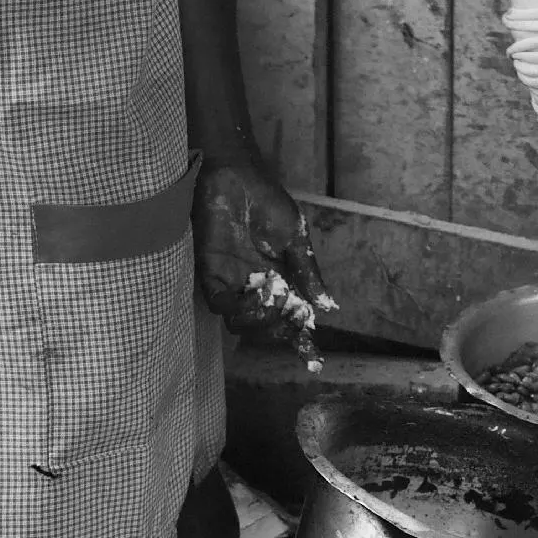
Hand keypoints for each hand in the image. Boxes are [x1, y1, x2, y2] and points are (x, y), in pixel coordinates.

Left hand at [190, 157, 334, 364]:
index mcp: (281, 278)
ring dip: (256, 318)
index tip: (313, 361)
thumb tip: (327, 306)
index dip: (301, 340)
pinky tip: (244, 295)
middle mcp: (257, 285)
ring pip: (242, 321)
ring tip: (265, 299)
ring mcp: (233, 280)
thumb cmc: (266, 199)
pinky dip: (232, 306)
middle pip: (267, 326)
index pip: (292, 315)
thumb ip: (307, 271)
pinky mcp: (211, 271)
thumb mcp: (294, 236)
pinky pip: (219, 302)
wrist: (232, 175)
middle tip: (285, 312)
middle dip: (278, 328)